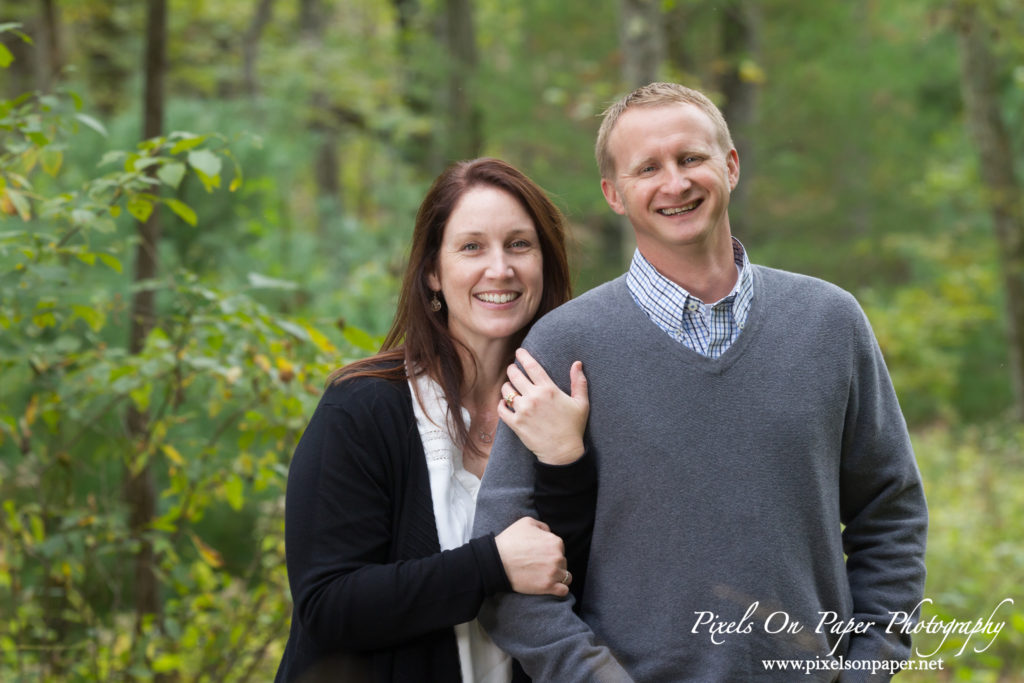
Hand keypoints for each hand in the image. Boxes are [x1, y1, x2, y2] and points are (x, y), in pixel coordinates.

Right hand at [494, 517, 570, 596]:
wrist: (496, 561)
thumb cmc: (510, 541)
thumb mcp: (526, 522)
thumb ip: (542, 526)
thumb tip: (548, 533)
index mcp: (555, 542)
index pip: (560, 549)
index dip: (550, 552)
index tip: (540, 555)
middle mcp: (557, 557)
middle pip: (563, 563)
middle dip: (554, 564)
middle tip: (539, 566)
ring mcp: (553, 573)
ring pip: (566, 577)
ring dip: (558, 577)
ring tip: (545, 577)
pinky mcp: (547, 587)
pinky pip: (564, 591)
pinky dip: (559, 589)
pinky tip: (551, 587)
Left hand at [498, 349, 587, 464]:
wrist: (563, 452)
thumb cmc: (573, 427)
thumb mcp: (581, 403)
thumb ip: (579, 382)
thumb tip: (577, 363)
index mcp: (549, 390)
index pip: (532, 366)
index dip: (523, 356)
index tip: (519, 352)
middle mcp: (534, 397)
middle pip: (515, 375)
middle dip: (512, 369)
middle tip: (513, 369)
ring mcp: (523, 410)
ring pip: (506, 390)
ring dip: (507, 386)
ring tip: (511, 388)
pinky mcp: (515, 423)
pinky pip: (501, 408)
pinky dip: (501, 404)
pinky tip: (505, 403)